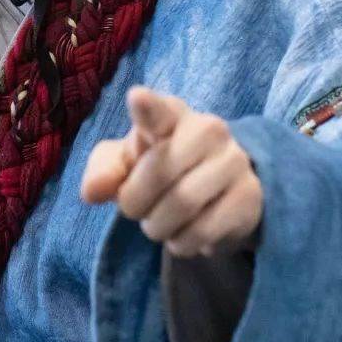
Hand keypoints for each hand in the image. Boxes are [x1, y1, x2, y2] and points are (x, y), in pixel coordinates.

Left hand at [80, 86, 262, 258]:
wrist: (217, 191)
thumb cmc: (160, 168)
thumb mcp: (126, 164)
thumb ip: (104, 171)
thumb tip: (92, 192)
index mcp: (171, 116)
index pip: (159, 110)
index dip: (147, 107)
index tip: (136, 98)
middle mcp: (209, 130)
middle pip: (159, 172)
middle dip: (135, 202)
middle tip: (136, 210)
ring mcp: (234, 162)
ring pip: (182, 205)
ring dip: (158, 227)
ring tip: (160, 223)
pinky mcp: (250, 197)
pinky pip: (204, 230)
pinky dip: (183, 243)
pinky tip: (185, 234)